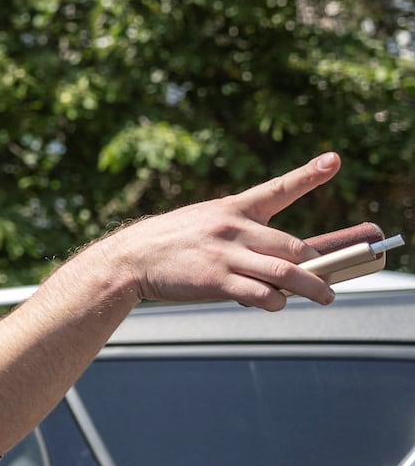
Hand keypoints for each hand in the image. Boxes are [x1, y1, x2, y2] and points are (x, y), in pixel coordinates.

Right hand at [89, 152, 340, 310]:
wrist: (131, 258)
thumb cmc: (171, 242)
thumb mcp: (205, 222)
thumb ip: (242, 235)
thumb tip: (279, 262)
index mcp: (232, 208)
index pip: (277, 188)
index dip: (308, 174)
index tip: (333, 160)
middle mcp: (234, 228)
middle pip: (294, 246)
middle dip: (317, 264)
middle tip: (330, 276)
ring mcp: (226, 254)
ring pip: (285, 272)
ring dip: (312, 287)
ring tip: (326, 296)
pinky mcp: (216, 280)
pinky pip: (260, 294)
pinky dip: (275, 302)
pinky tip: (276, 304)